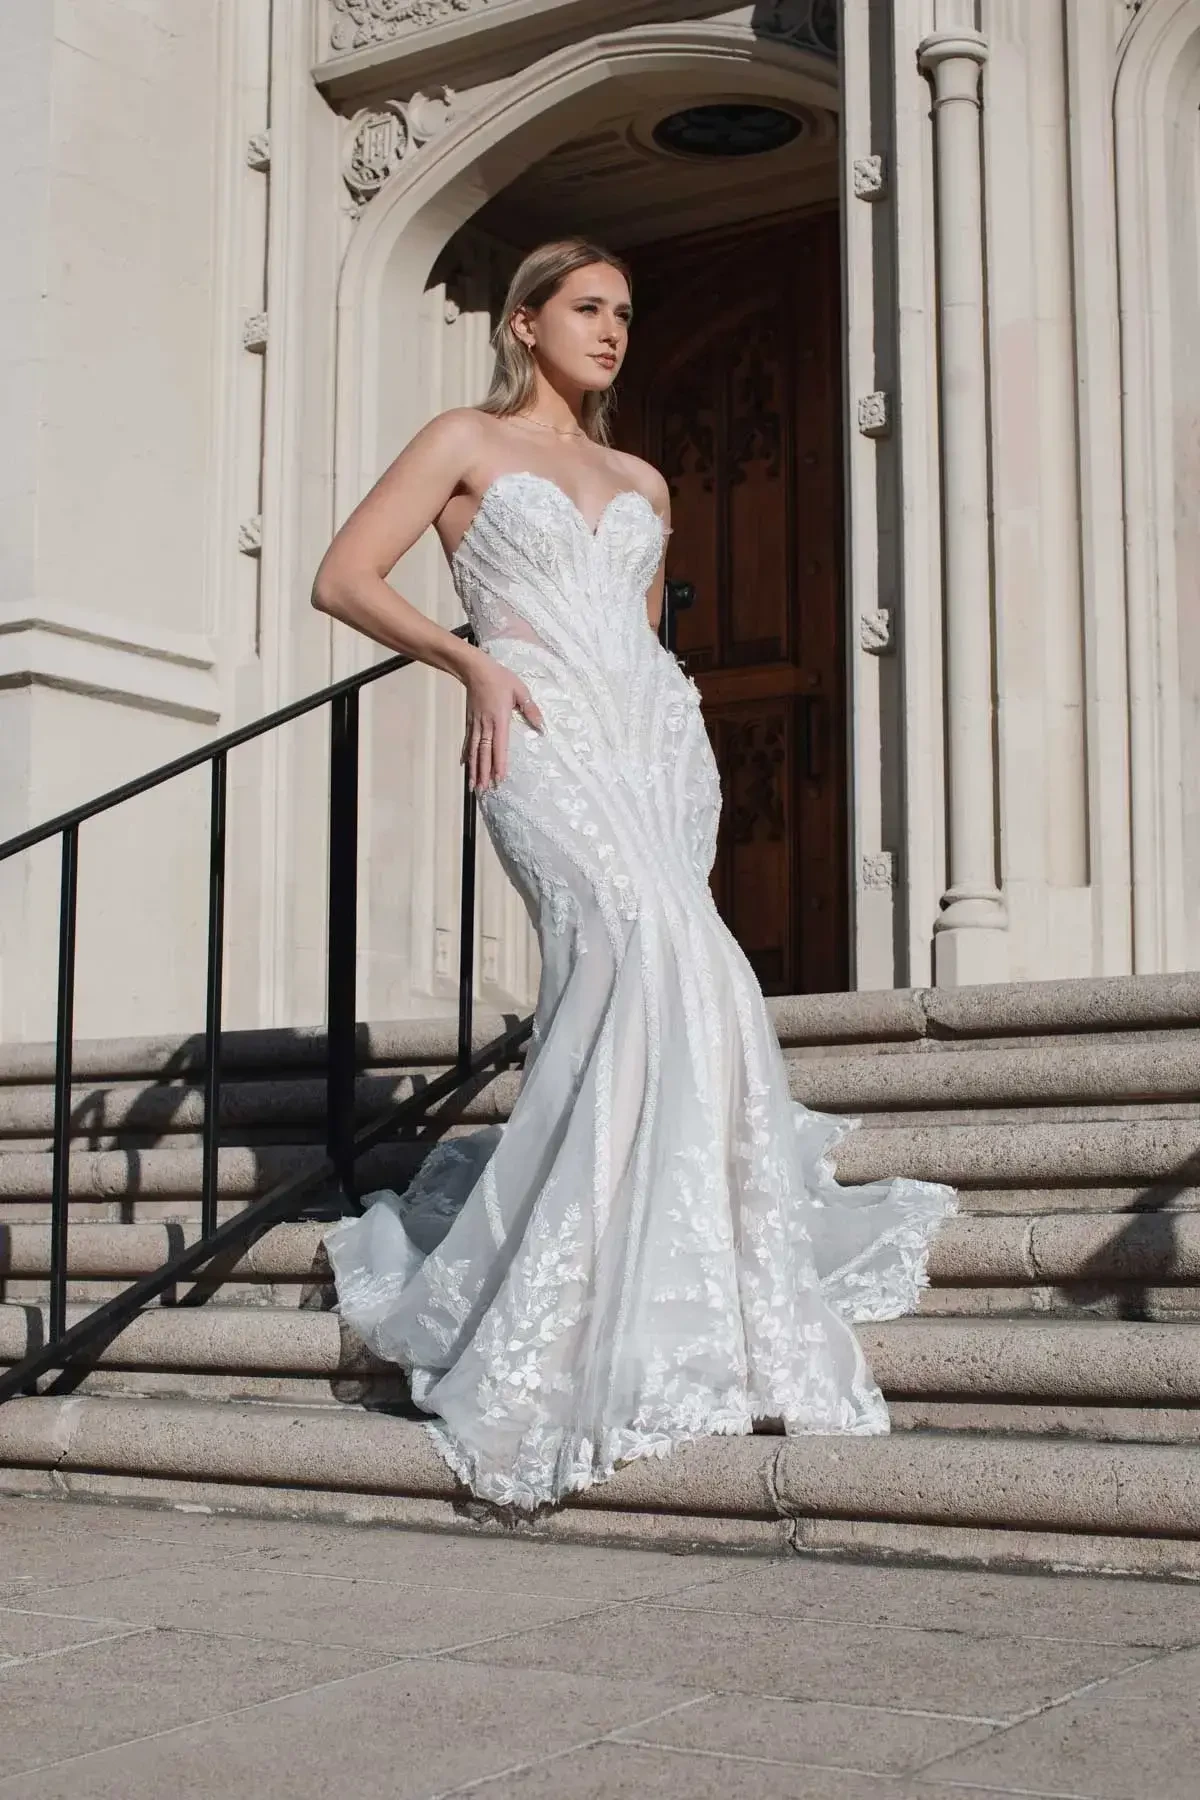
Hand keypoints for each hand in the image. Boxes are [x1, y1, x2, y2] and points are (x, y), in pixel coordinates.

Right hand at [461, 657, 543, 791]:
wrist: (475, 669)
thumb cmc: (499, 678)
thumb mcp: (520, 690)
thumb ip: (531, 709)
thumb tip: (541, 726)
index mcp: (499, 719)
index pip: (500, 746)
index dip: (499, 763)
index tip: (499, 778)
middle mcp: (485, 725)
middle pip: (485, 753)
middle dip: (484, 772)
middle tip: (485, 789)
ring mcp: (476, 725)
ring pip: (475, 751)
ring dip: (474, 769)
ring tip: (474, 785)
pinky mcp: (470, 722)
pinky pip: (468, 742)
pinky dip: (466, 755)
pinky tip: (465, 765)